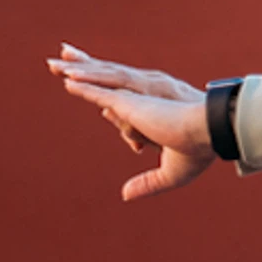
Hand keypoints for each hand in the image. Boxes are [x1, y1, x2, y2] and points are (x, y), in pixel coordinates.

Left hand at [48, 43, 219, 202]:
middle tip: (59, 65)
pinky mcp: (128, 103)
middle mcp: (140, 105)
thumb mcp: (170, 174)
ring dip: (74, 73)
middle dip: (83, 73)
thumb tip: (124, 196)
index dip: (107, 106)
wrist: (209, 134)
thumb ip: (147, 184)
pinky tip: (65, 81)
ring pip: (97, 85)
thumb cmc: (198, 151)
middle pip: (104, 88)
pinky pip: (99, 94)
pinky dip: (83, 88)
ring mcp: (133, 102)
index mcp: (151, 116)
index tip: (97, 103)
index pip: (122, 109)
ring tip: (52, 65)